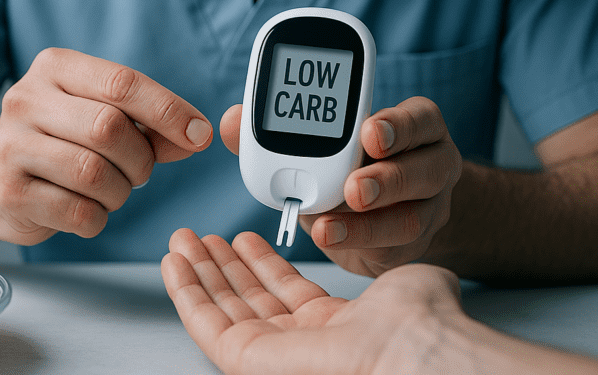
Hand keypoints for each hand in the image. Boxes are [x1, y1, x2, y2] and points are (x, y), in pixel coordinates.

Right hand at [0, 48, 212, 244]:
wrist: (0, 180)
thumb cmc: (66, 141)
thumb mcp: (108, 117)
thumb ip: (154, 125)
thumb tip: (198, 135)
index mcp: (55, 67)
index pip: (121, 82)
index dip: (167, 110)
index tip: (199, 134)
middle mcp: (26, 99)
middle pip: (108, 128)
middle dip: (140, 158)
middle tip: (140, 171)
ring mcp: (11, 146)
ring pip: (93, 173)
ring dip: (120, 192)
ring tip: (111, 190)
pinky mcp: (9, 193)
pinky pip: (76, 213)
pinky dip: (97, 218)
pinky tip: (87, 209)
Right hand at [161, 228, 465, 374]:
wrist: (414, 350)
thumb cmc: (423, 323)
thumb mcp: (408, 285)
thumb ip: (398, 280)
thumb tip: (416, 278)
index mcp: (342, 331)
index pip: (287, 296)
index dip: (261, 265)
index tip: (242, 239)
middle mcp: (306, 348)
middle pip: (249, 302)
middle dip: (222, 266)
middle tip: (200, 236)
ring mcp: (276, 357)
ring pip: (223, 311)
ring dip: (198, 273)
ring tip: (182, 240)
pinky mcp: (248, 363)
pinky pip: (206, 326)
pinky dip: (186, 292)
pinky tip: (174, 263)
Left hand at [220, 96, 461, 275]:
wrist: (379, 215)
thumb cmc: (345, 166)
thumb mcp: (317, 144)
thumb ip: (273, 130)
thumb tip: (231, 120)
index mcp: (414, 128)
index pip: (420, 119)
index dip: (398, 124)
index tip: (367, 130)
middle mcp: (431, 164)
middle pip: (427, 167)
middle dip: (388, 177)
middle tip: (352, 187)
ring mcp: (429, 208)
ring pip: (414, 214)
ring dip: (370, 221)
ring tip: (325, 224)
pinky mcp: (413, 247)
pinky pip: (394, 248)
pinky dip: (358, 243)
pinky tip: (327, 238)